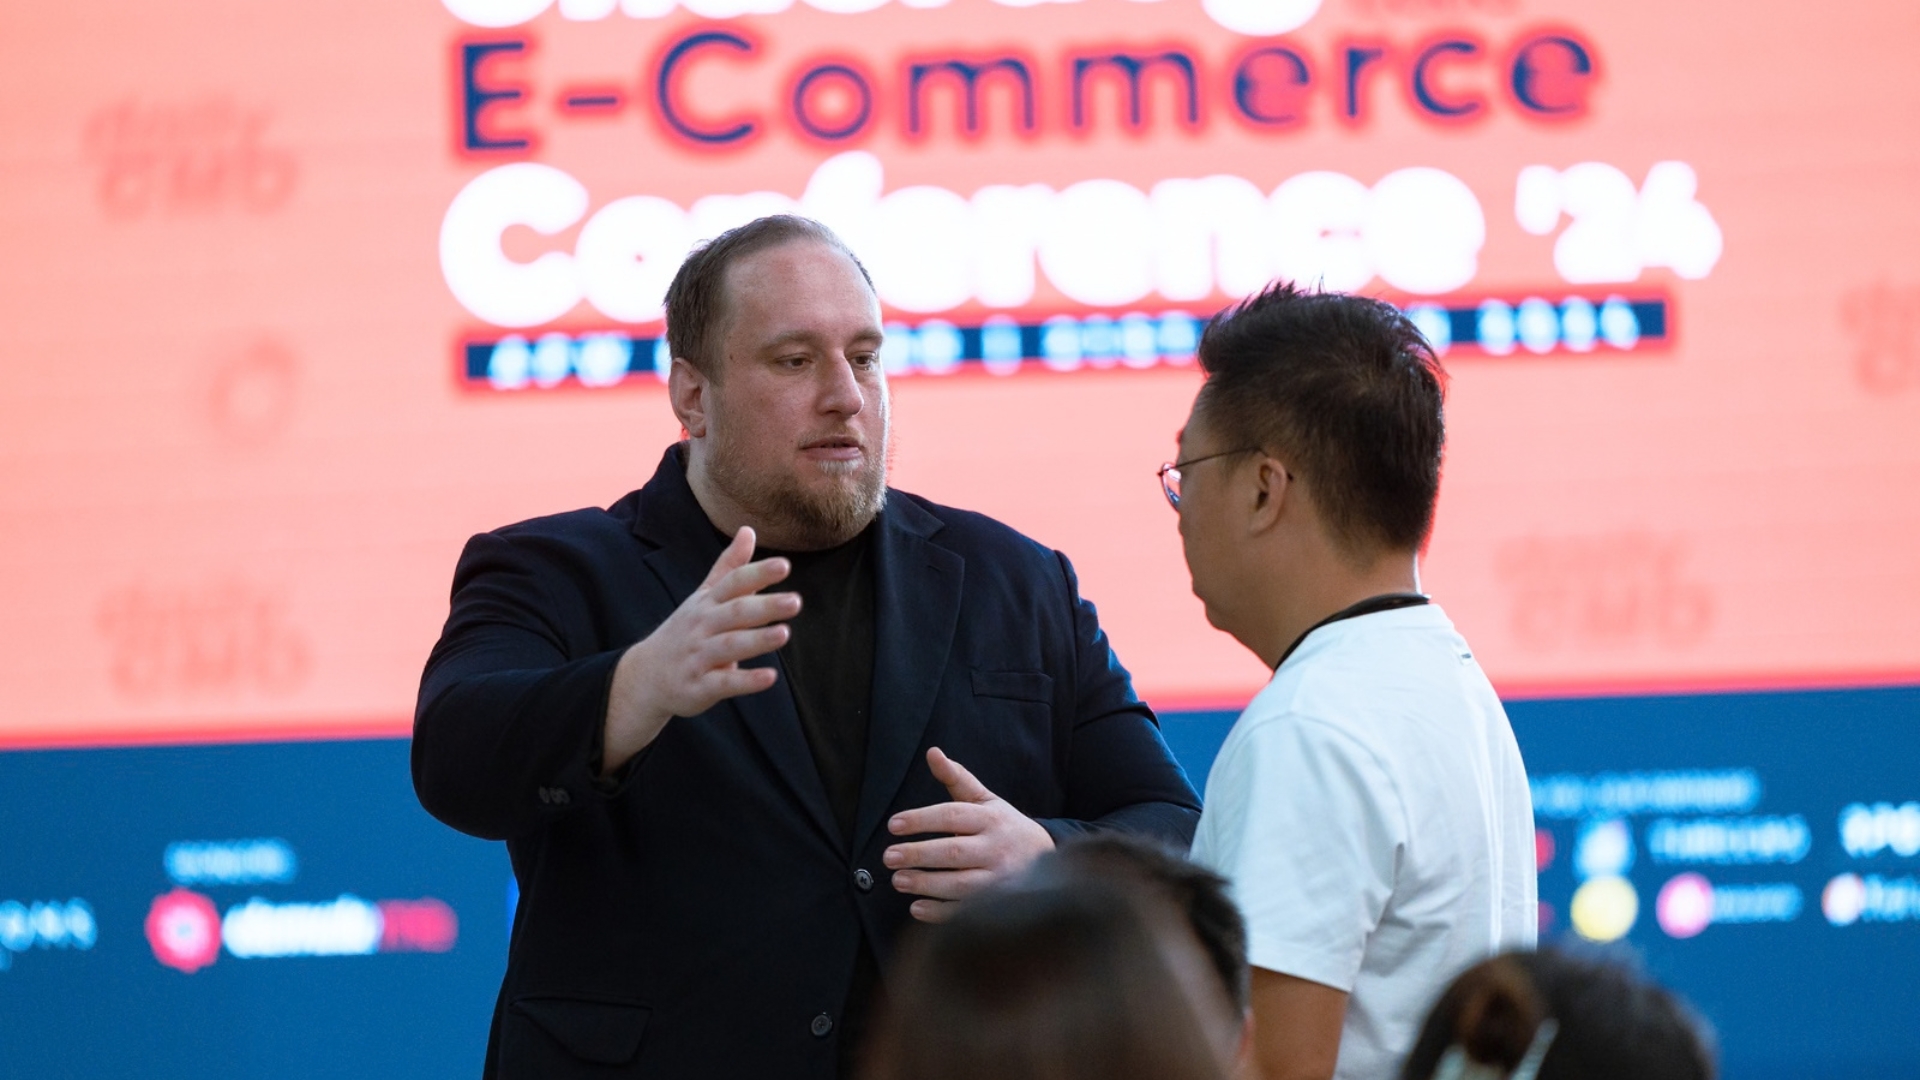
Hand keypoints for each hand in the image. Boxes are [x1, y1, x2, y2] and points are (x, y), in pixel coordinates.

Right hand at [601, 527, 797, 774]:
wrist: (646, 675)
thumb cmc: (685, 631)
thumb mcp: (703, 597)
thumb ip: (730, 567)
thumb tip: (749, 530)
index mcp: (707, 603)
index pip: (733, 583)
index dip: (757, 573)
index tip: (785, 566)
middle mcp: (701, 626)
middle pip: (734, 613)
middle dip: (764, 606)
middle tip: (795, 601)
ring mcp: (698, 656)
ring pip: (729, 646)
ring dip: (756, 640)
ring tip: (784, 634)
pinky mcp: (699, 686)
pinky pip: (723, 683)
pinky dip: (746, 681)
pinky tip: (770, 677)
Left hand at [883, 747, 1055, 921]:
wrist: (1048, 861)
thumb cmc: (1006, 827)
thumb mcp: (986, 800)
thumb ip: (957, 778)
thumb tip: (932, 752)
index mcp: (991, 819)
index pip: (952, 816)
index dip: (921, 819)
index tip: (893, 825)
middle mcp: (996, 849)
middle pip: (954, 852)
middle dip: (918, 854)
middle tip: (888, 857)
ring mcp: (999, 880)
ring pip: (959, 884)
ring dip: (926, 884)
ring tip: (898, 880)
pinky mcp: (998, 905)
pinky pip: (966, 911)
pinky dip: (940, 912)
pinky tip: (917, 908)